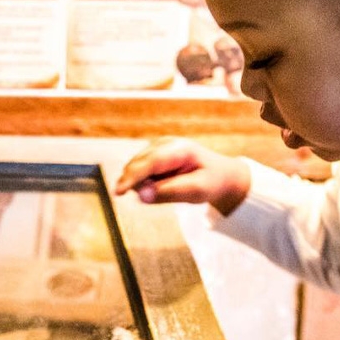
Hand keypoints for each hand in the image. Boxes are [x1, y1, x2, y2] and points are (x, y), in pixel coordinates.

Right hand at [113, 137, 250, 215]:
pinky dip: (145, 181)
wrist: (221, 174)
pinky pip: (138, 170)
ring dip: (143, 184)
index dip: (132, 177)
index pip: (150, 162)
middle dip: (139, 184)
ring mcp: (157, 146)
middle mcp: (165, 143)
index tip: (118, 193)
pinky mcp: (153, 153)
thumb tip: (141, 196)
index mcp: (179, 149)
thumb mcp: (196, 192)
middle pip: (137, 165)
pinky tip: (163, 184)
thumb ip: (169, 193)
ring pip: (134, 168)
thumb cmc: (211, 182)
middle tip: (163, 195)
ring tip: (169, 188)